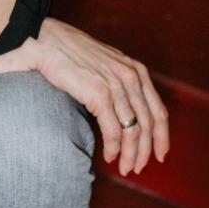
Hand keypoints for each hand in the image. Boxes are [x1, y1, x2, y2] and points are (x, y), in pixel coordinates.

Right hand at [21, 17, 169, 175]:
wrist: (46, 39)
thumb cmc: (71, 52)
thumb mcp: (105, 64)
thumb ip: (117, 83)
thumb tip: (122, 111)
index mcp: (136, 71)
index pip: (159, 111)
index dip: (162, 137)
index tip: (160, 155)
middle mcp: (131, 77)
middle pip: (149, 124)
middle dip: (146, 151)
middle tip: (138, 168)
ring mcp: (116, 85)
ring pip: (134, 130)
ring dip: (131, 154)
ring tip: (125, 168)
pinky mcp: (99, 93)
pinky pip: (114, 130)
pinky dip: (113, 147)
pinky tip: (109, 156)